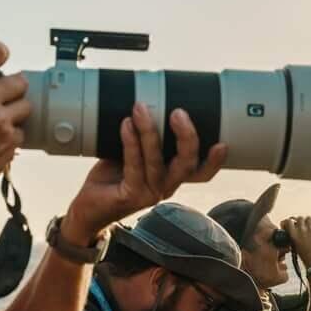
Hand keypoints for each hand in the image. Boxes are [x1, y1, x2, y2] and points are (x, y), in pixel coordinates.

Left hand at [62, 102, 226, 243]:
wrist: (88, 209)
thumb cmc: (112, 179)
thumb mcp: (133, 154)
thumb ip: (144, 137)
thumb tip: (146, 102)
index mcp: (170, 177)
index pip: (201, 172)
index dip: (215, 162)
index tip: (222, 143)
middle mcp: (165, 187)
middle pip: (187, 165)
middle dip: (186, 138)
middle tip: (178, 112)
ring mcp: (148, 193)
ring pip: (157, 162)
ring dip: (150, 132)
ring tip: (140, 109)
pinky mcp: (129, 195)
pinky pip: (134, 166)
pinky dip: (130, 143)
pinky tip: (126, 125)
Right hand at [283, 216, 310, 265]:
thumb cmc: (305, 257)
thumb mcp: (294, 247)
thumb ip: (293, 237)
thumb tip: (294, 230)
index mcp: (293, 235)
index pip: (288, 221)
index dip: (290, 222)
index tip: (292, 224)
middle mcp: (301, 230)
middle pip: (299, 218)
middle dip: (301, 221)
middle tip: (303, 226)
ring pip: (309, 218)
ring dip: (309, 222)